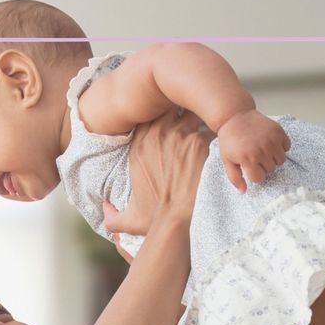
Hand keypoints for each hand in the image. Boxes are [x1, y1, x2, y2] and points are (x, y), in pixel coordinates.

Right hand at [103, 109, 211, 238]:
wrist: (174, 220)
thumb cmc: (152, 219)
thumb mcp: (127, 218)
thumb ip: (112, 213)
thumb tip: (105, 208)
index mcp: (139, 144)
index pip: (148, 112)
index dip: (160, 112)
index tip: (170, 120)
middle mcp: (157, 134)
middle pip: (169, 103)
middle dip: (180, 108)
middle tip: (190, 118)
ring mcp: (179, 135)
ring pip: (193, 111)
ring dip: (200, 118)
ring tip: (208, 128)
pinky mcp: (199, 142)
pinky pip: (212, 127)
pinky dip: (217, 134)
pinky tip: (219, 143)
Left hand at [217, 109, 289, 192]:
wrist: (235, 118)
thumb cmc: (230, 141)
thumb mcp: (227, 161)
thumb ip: (235, 178)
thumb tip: (244, 191)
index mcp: (248, 159)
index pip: (260, 178)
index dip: (255, 175)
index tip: (250, 168)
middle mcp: (261, 150)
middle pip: (271, 170)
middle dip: (263, 166)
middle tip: (255, 157)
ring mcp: (271, 140)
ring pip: (281, 161)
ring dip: (273, 159)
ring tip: (263, 151)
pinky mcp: (278, 131)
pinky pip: (287, 147)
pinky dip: (281, 147)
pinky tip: (270, 143)